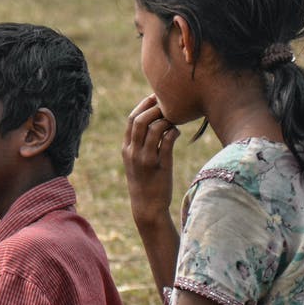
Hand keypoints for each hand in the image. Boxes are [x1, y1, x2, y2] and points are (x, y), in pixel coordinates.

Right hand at [123, 95, 179, 224]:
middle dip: (154, 108)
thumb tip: (154, 125)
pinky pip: (167, 141)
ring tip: (174, 120)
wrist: (147, 206)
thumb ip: (140, 145)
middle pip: (140, 120)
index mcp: (126, 149)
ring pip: (155, 128)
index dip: (143, 106)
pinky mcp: (160, 166)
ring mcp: (146, 159)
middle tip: (167, 104)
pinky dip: (173, 132)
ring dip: (166, 120)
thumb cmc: (145, 182)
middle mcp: (133, 152)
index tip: (154, 98)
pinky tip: (177, 133)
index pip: (131, 120)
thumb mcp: (136, 162)